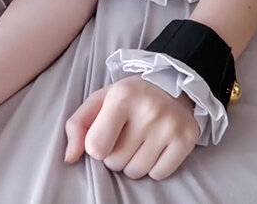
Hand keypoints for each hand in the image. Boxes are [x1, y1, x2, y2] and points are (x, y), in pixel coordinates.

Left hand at [64, 75, 199, 179]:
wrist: (172, 83)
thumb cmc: (130, 96)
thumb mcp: (99, 100)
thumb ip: (77, 126)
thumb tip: (70, 157)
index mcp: (122, 98)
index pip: (96, 148)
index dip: (96, 146)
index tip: (106, 134)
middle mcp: (149, 111)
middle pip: (116, 162)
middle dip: (115, 155)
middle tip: (125, 136)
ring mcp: (170, 126)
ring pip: (136, 172)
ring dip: (133, 163)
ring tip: (139, 142)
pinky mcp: (187, 139)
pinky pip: (159, 174)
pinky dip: (154, 167)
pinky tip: (155, 147)